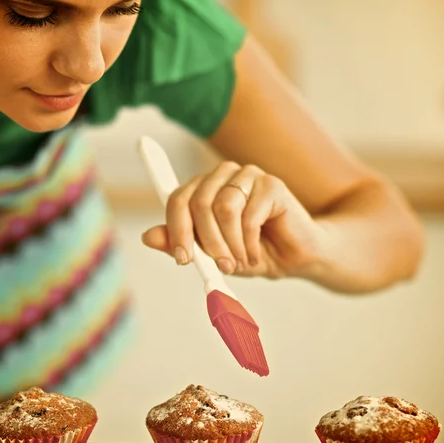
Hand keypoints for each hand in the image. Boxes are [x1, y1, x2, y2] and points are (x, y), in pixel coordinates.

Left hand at [141, 161, 326, 278]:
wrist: (297, 256)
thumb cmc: (252, 253)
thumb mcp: (212, 255)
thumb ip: (183, 244)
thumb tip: (147, 237)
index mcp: (203, 189)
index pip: (178, 199)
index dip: (176, 229)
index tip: (183, 259)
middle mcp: (222, 176)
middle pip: (198, 201)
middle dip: (206, 241)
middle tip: (219, 266)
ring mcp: (247, 176)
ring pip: (223, 207)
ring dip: (230, 243)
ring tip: (241, 261)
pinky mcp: (271, 183)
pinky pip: (249, 214)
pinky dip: (249, 243)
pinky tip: (255, 254)